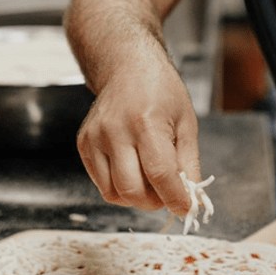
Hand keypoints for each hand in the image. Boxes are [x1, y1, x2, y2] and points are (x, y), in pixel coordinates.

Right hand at [76, 59, 199, 215]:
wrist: (127, 67)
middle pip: (133, 191)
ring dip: (136, 198)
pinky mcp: (84, 143)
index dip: (175, 198)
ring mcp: (95, 138)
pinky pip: (102, 184)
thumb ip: (189, 164)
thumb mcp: (187, 122)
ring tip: (150, 180)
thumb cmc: (161, 90)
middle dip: (155, 202)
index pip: (160, 175)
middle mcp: (115, 131)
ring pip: (114, 193)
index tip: (186, 208)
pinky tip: (133, 169)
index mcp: (146, 123)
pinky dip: (120, 187)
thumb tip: (191, 200)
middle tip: (168, 193)